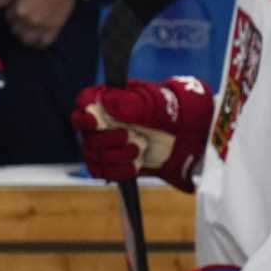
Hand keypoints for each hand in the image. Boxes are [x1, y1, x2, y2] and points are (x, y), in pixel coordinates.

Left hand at [0, 0, 77, 49]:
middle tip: (22, 16)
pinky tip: (37, 39)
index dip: (10, 12)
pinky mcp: (54, 29)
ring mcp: (42, 27)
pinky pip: (44, 43)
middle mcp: (30, 22)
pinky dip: (39, 43)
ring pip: (27, 40)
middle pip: (16, 31)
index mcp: (19, 12)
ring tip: (27, 29)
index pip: (8, 18)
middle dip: (16, 24)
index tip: (15, 7)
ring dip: (25, 36)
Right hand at [69, 77, 211, 191]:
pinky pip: (101, 172)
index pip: (84, 102)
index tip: (95, 121)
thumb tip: (106, 101)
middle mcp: (101, 120)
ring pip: (94, 156)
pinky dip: (119, 171)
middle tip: (130, 136)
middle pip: (86, 135)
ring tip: (140, 148)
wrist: (187, 136)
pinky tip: (135, 165)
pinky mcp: (110, 163)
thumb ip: (130, 103)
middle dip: (108, 140)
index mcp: (109, 98)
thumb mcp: (155, 103)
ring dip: (117, 156)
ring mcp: (104, 142)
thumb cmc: (171, 112)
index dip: (85, 114)